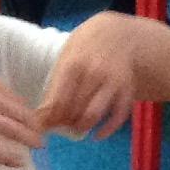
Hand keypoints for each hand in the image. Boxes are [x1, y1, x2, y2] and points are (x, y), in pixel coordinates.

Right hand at [0, 73, 42, 166]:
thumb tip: (12, 105)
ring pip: (10, 129)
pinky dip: (6, 156)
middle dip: (34, 128)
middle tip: (43, 139)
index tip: (38, 125)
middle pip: (19, 115)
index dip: (31, 115)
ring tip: (37, 147)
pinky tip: (19, 162)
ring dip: (27, 139)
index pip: (19, 101)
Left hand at [37, 22, 138, 139]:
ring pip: (93, 116)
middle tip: (62, 125)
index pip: (58, 101)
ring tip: (77, 127)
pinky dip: (107, 130)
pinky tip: (97, 134)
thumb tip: (43, 114)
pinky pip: (117, 117)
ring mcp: (111, 83)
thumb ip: (56, 84)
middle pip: (74, 110)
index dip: (51, 118)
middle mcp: (93, 74)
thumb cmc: (86, 49)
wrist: (119, 35)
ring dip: (83, 127)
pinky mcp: (126, 91)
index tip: (47, 124)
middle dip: (65, 123)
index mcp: (73, 65)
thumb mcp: (67, 57)